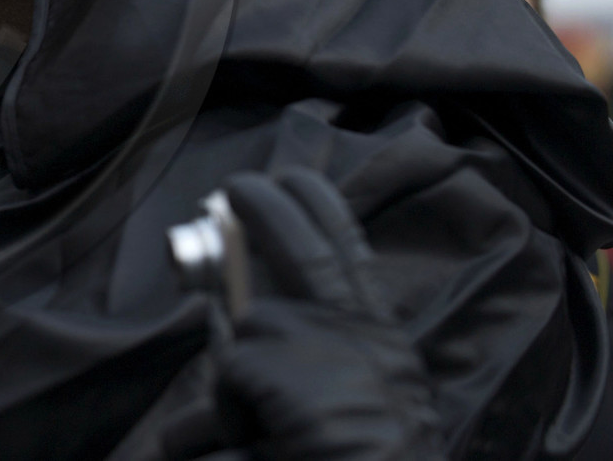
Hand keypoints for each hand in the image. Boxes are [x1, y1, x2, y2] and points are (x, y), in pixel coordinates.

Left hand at [203, 169, 441, 459]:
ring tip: (262, 425)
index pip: (355, 254)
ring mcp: (325, 347)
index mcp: (383, 341)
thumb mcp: (365, 399)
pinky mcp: (287, 370)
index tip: (295, 179)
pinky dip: (231, 410)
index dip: (321, 209)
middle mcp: (360, 334)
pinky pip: (229, 373)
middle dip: (267, 206)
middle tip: (237, 185)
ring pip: (252, 325)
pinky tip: (264, 441)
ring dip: (239, 373)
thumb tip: (250, 313)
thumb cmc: (369, 457)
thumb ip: (324, 354)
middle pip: (306, 246)